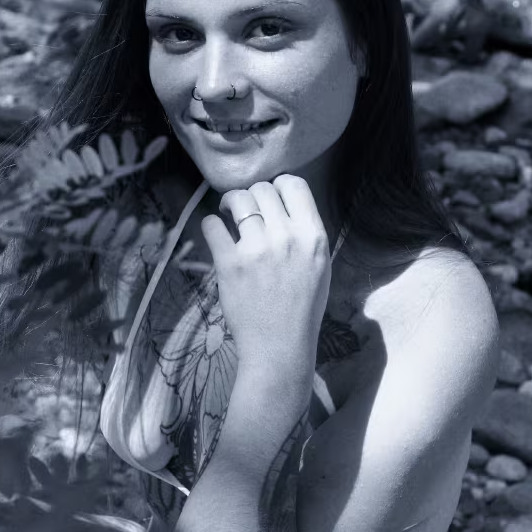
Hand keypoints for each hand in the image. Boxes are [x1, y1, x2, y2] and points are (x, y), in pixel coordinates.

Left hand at [199, 175, 330, 371]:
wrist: (280, 348)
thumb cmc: (302, 310)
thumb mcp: (320, 267)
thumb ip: (305, 235)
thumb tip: (283, 207)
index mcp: (313, 237)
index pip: (294, 184)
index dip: (278, 186)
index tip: (269, 199)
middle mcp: (286, 237)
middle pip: (262, 189)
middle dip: (251, 196)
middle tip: (244, 212)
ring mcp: (256, 249)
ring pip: (236, 199)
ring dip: (228, 204)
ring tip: (227, 216)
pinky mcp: (229, 263)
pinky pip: (211, 225)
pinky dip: (211, 225)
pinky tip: (217, 235)